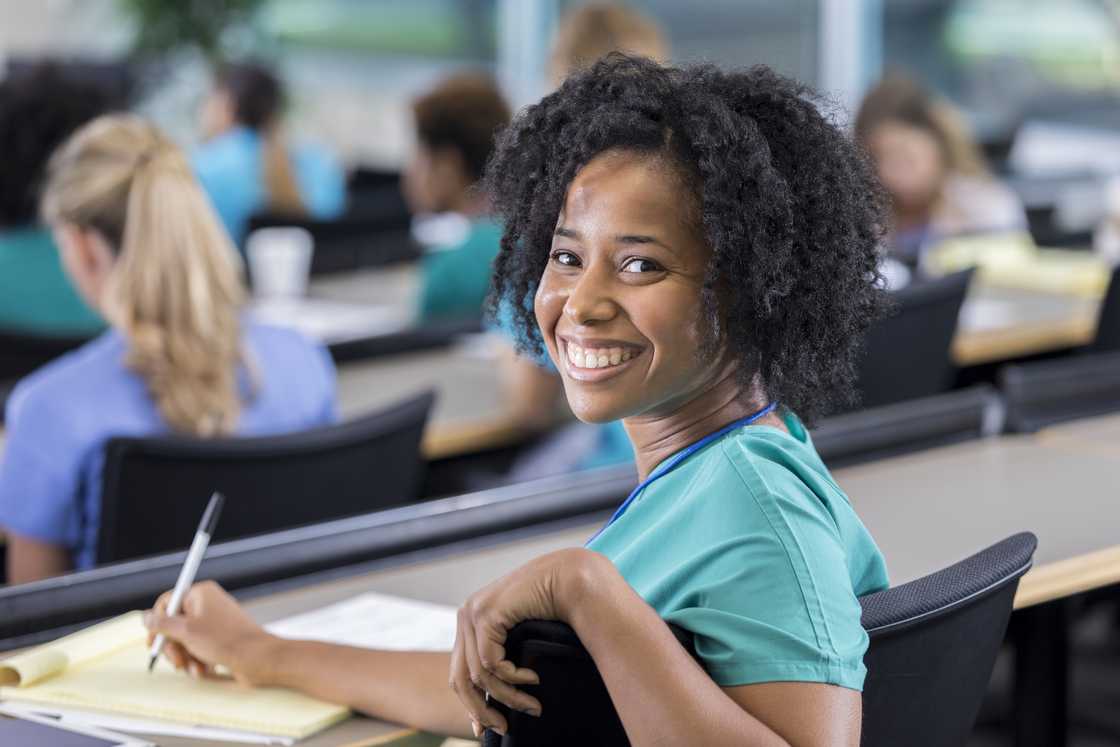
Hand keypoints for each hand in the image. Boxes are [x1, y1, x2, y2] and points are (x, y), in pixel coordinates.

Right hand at [144, 580, 276, 685]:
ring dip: (185, 657)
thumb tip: (145, 617)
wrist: (258, 659)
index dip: (158, 623)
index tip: (153, 643)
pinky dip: (197, 660)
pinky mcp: (219, 638)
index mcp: (201, 593)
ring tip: (195, 669)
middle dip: (173, 647)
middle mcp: (207, 604)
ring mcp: (214, 622)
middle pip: (174, 625)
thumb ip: (162, 624)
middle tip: (177, 662)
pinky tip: (204, 671)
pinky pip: (198, 648)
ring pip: (185, 640)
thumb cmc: (225, 641)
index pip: (168, 602)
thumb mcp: (186, 632)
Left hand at [449, 548, 610, 736]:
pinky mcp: (485, 614)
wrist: (570, 578)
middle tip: (503, 727)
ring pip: (478, 676)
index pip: (459, 672)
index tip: (486, 728)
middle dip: (481, 710)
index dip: (471, 704)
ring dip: (507, 697)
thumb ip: (506, 660)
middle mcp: (466, 616)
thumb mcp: (522, 640)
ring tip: (532, 706)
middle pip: (460, 679)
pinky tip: (532, 678)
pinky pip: (491, 663)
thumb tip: (496, 701)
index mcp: (472, 622)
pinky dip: (512, 678)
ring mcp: (472, 614)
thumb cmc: (553, 607)